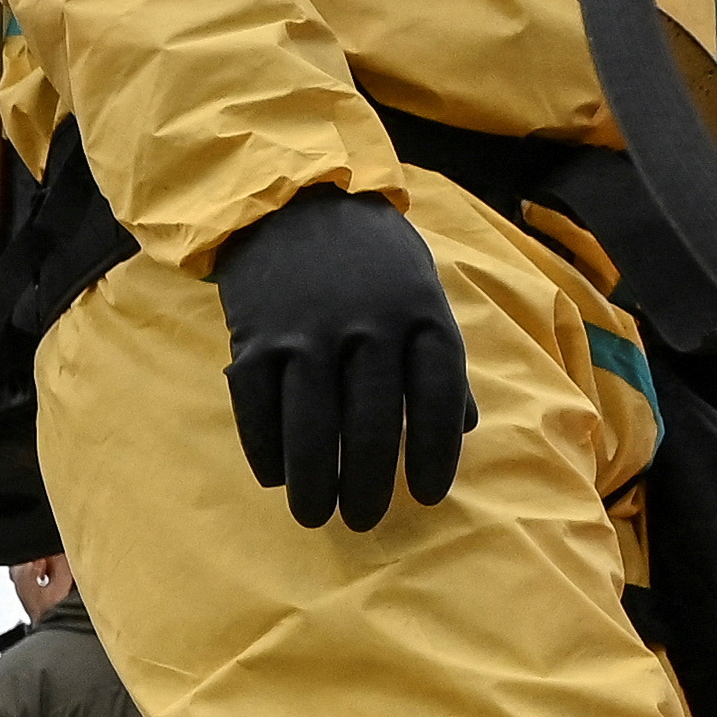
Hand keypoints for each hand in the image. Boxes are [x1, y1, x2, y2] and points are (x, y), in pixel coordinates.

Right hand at [211, 183, 470, 530]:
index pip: (437, 398)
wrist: (290, 196)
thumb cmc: (370, 254)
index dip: (435, 453)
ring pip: (312, 428)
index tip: (428, 495)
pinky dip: (267, 450)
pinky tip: (277, 476)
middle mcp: (367, 325)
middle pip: (372, 425)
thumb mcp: (422, 288)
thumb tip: (462, 428)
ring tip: (317, 515)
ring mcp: (306, 332)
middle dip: (369, 484)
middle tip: (364, 520)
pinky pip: (258, 410)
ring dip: (315, 482)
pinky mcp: (255, 338)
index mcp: (419, 312)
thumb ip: (440, 355)